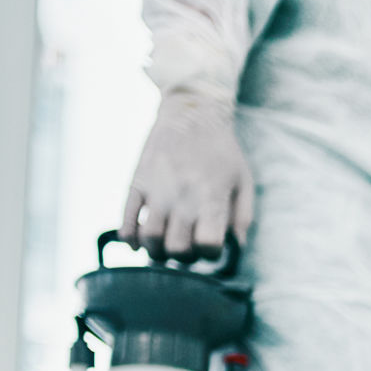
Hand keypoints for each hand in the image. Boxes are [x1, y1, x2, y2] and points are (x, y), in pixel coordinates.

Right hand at [120, 91, 253, 261]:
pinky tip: (138, 243)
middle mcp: (182, 197)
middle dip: (185, 257)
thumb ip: (243, 217)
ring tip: (166, 246)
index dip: (211, 254)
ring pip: (150, 240)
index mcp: (211, 198)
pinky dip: (129, 239)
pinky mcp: (137, 183)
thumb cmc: (222, 151)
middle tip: (189, 248)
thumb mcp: (243, 181)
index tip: (212, 245)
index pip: (208, 245)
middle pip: (178, 249)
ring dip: (157, 252)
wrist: (190, 113)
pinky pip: (126, 220)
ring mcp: (156, 190)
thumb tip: (237, 246)